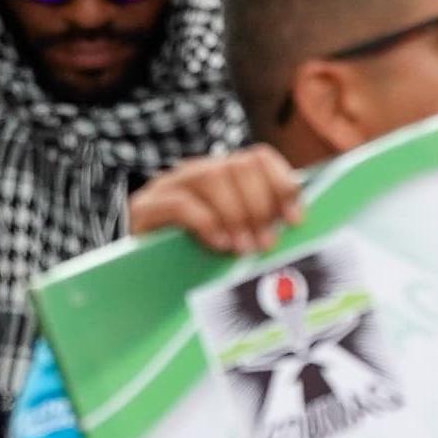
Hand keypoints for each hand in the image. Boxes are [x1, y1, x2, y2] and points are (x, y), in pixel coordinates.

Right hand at [124, 146, 301, 256]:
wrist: (140, 279)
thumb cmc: (195, 260)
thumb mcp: (235, 239)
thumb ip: (260, 226)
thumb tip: (298, 227)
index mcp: (224, 176)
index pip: (259, 158)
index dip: (282, 184)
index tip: (295, 219)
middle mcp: (197, 172)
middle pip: (237, 166)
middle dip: (259, 204)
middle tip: (267, 243)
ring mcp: (168, 185)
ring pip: (209, 176)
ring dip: (235, 213)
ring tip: (244, 247)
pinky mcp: (144, 207)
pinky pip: (179, 203)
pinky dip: (205, 222)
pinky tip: (218, 244)